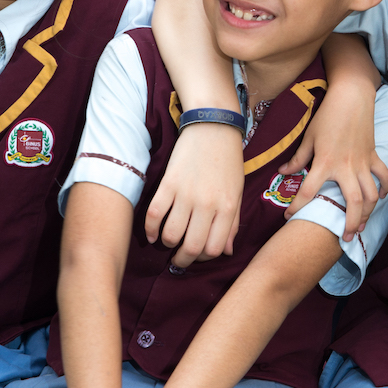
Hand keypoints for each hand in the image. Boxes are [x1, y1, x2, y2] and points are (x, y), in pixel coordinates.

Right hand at [144, 123, 244, 265]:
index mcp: (227, 207)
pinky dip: (150, 230)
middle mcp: (207, 204)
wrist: (213, 127)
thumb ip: (232, 223)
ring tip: (168, 242)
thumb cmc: (228, 161)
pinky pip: (154, 215)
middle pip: (191, 247)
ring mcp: (186, 194)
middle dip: (183, 260)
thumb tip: (226, 252)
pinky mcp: (168, 184)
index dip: (204, 259)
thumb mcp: (237, 192)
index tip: (199, 255)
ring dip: (167, 244)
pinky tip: (153, 235)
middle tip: (179, 259)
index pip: (214, 249)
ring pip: (171, 235)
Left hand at [281, 91, 387, 238]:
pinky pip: (383, 177)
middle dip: (350, 224)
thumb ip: (298, 158)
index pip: (308, 192)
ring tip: (362, 226)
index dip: (297, 208)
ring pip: (371, 195)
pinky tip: (380, 198)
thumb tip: (283, 172)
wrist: (351, 97)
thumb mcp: (308, 137)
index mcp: (324, 163)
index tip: (289, 219)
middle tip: (345, 239)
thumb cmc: (327, 116)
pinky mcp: (373, 156)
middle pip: (353, 203)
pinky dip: (384, 188)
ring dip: (368, 213)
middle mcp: (345, 167)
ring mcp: (362, 163)